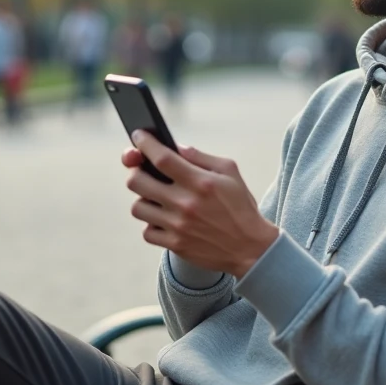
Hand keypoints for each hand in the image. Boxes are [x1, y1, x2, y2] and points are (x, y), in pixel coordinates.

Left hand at [121, 131, 279, 277]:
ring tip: (156, 197)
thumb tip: (175, 147)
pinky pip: (147, 231)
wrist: (249, 248)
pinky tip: (164, 219)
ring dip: (143, 199)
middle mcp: (185, 204)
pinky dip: (152, 224)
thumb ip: (201, 157)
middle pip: (137, 182)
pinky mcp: (175, 245)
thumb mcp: (229, 173)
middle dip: (136, 171)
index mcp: (200, 182)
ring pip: (137, 207)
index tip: (139, 136)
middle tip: (143, 170)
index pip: (161, 158)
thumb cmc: (240, 206)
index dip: (145, 144)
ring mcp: (178, 226)